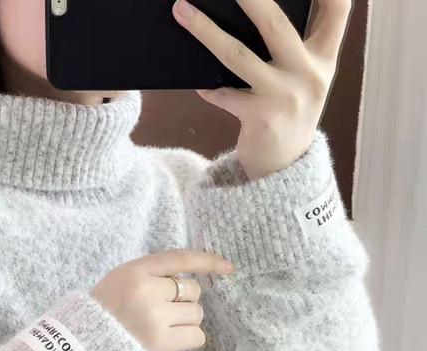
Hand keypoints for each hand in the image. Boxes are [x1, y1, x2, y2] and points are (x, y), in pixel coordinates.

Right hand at [90, 248, 234, 350]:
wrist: (82, 349)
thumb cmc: (101, 314)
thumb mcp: (118, 281)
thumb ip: (149, 275)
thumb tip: (187, 279)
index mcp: (134, 270)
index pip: (180, 258)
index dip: (207, 261)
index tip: (228, 268)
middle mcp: (146, 290)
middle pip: (192, 289)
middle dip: (184, 300)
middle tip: (162, 312)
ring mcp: (155, 316)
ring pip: (197, 313)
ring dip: (186, 320)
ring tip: (163, 327)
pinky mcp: (162, 341)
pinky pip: (197, 335)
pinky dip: (189, 338)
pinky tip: (171, 341)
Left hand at [172, 0, 352, 180]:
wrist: (285, 166)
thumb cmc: (290, 111)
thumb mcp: (307, 77)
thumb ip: (300, 43)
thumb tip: (258, 8)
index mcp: (325, 57)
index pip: (337, 9)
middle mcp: (309, 74)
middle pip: (275, 23)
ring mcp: (283, 96)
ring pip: (238, 54)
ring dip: (205, 30)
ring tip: (182, 10)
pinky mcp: (259, 117)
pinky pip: (223, 93)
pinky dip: (209, 86)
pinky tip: (199, 81)